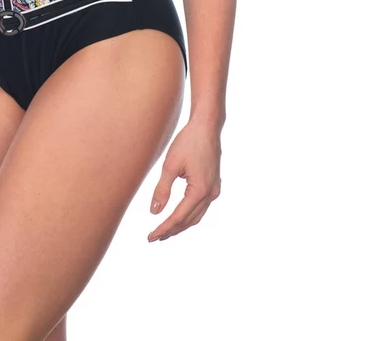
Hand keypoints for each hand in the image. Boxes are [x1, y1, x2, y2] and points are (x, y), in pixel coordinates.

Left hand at [147, 117, 221, 241]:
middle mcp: (211, 193)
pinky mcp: (214, 185)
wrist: (206, 126)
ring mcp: (215, 190)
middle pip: (189, 220)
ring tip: (164, 231)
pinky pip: (201, 206)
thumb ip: (162, 189)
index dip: (163, 228)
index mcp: (200, 190)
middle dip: (172, 230)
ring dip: (181, 225)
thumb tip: (154, 212)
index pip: (179, 217)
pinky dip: (189, 214)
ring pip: (197, 215)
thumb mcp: (170, 165)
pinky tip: (179, 215)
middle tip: (154, 237)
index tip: (150, 237)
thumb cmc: (187, 142)